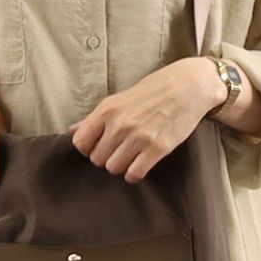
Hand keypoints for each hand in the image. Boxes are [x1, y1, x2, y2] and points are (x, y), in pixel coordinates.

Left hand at [66, 58, 226, 182]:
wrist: (189, 85)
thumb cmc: (153, 90)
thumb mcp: (120, 98)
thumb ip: (95, 117)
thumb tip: (72, 131)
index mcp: (107, 110)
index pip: (81, 142)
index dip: (88, 148)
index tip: (99, 145)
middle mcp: (120, 124)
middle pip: (97, 159)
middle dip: (106, 157)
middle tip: (118, 150)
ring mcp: (139, 137)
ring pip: (114, 168)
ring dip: (121, 166)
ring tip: (130, 156)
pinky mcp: (158, 148)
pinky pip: (135, 174)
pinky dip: (134, 175)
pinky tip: (139, 165)